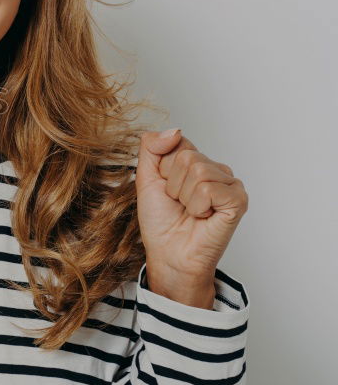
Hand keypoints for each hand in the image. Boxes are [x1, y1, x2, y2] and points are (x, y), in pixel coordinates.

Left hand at [134, 129, 248, 301]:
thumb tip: (175, 130)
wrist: (169, 254)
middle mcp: (216, 169)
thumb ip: (151, 147)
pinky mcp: (238, 200)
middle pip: (187, 156)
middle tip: (179, 204)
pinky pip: (208, 189)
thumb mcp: (146, 178)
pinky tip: (203, 217)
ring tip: (190, 211)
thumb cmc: (160, 221)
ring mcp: (230, 184)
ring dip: (183, 196)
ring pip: (197, 171)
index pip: (178, 141)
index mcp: (197, 161)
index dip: (163, 168)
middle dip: (172, 183)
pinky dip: (197, 206)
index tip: (166, 188)